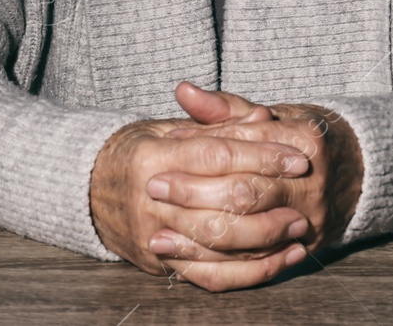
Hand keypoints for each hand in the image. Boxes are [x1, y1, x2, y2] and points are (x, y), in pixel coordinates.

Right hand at [90, 92, 313, 291]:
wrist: (88, 189)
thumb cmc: (139, 151)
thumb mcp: (170, 126)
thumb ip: (217, 122)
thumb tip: (262, 117)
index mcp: (153, 156)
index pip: (216, 155)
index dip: (259, 155)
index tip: (295, 157)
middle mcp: (150, 199)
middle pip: (220, 204)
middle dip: (268, 201)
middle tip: (304, 195)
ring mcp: (154, 235)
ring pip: (219, 244)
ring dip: (266, 239)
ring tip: (298, 229)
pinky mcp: (160, 264)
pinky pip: (211, 276)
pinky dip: (251, 273)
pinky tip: (280, 260)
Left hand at [153, 83, 363, 271]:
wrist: (354, 171)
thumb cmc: (299, 138)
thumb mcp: (271, 114)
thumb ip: (225, 108)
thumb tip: (183, 91)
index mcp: (304, 139)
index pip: (244, 143)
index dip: (203, 143)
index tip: (167, 143)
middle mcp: (310, 182)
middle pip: (244, 192)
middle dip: (194, 192)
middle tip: (154, 186)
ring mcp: (309, 218)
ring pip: (248, 233)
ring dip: (200, 234)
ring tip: (159, 229)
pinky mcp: (302, 246)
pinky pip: (255, 264)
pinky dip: (218, 262)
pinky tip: (186, 255)